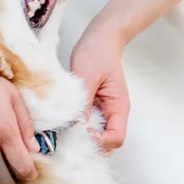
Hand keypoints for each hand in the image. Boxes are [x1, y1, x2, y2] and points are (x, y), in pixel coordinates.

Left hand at [70, 22, 130, 150]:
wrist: (100, 39)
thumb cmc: (98, 53)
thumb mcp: (86, 77)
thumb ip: (83, 103)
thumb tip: (75, 126)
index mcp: (118, 107)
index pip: (116, 138)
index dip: (99, 142)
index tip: (81, 133)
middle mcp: (113, 113)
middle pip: (108, 143)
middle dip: (91, 144)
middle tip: (69, 137)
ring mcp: (103, 112)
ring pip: (97, 137)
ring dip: (83, 137)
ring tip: (65, 131)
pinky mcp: (93, 108)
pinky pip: (87, 126)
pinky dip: (77, 128)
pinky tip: (65, 122)